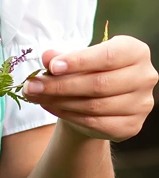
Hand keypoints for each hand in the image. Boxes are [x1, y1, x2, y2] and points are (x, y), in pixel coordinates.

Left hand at [23, 35, 157, 141]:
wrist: (97, 98)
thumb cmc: (89, 70)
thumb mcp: (75, 58)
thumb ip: (62, 56)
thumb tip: (48, 57)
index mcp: (135, 51)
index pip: (107, 56)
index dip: (78, 62)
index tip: (51, 67)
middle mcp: (145, 77)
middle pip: (99, 84)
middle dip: (60, 85)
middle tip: (32, 85)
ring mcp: (141, 104)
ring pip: (95, 106)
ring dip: (60, 102)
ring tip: (35, 95)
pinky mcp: (132, 126)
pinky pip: (96, 123)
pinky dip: (69, 115)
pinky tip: (50, 106)